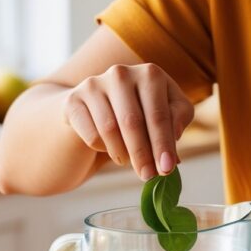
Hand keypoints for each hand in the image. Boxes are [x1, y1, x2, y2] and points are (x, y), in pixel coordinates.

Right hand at [61, 64, 194, 180]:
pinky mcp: (73, 100)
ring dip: (122, 153)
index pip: (159, 115)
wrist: (99, 107)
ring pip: (109, 129)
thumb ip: (177, 121)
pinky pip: (91, 134)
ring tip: (130, 162)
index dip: (163, 144)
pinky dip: (103, 148)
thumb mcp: (166, 111)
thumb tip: (173, 146)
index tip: (167, 168)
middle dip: (143, 154)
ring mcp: (94, 84)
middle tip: (148, 176)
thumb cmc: (142, 110)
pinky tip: (109, 147)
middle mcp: (121, 73)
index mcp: (150, 74)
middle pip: (133, 122)